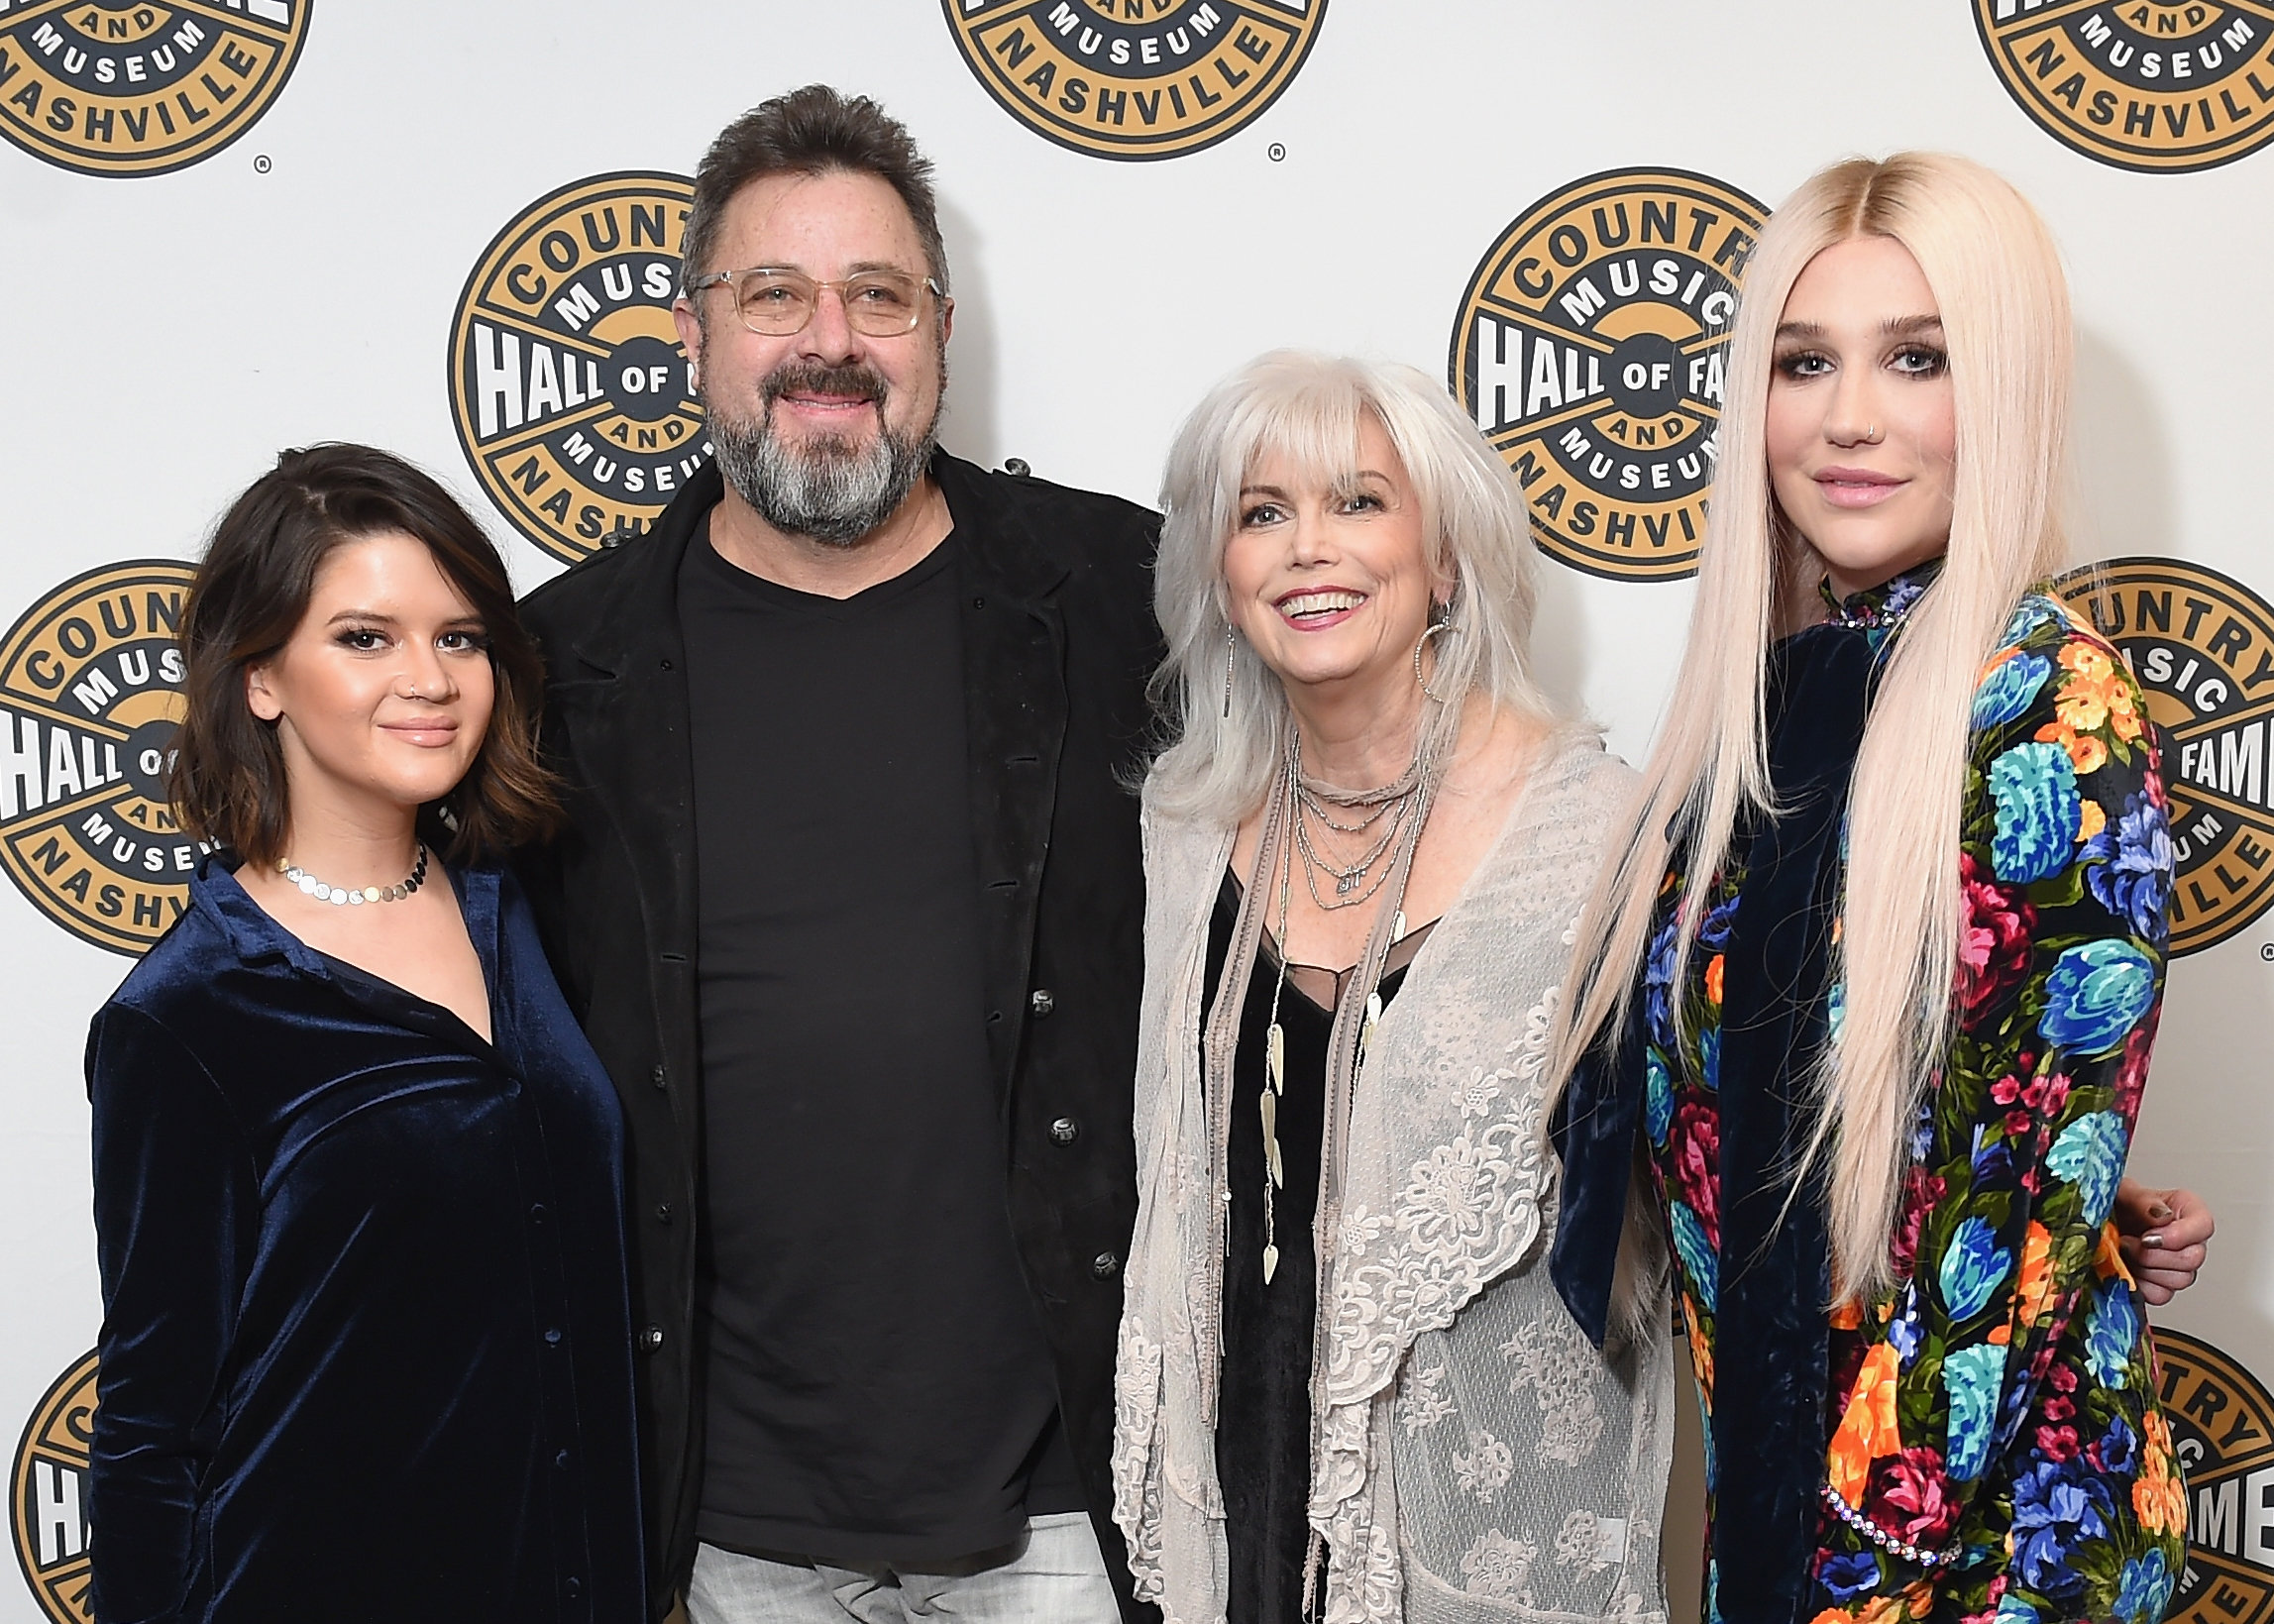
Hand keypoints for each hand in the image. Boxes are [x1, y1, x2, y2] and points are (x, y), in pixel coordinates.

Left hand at [2113, 1179, 2212, 1305]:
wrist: (2092, 1223)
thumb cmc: (2112, 1204)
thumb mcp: (2122, 1192)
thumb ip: (2143, 1200)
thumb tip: (2161, 1215)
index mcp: (2186, 1211)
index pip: (2204, 1226)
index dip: (2178, 1236)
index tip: (2147, 1237)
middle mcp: (2188, 1240)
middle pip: (2193, 1259)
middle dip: (2154, 1254)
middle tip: (2127, 1243)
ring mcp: (2177, 1265)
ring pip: (2180, 1280)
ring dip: (2145, 1269)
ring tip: (2125, 1253)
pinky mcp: (2161, 1285)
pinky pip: (2161, 1295)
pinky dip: (2140, 1286)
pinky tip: (2126, 1270)